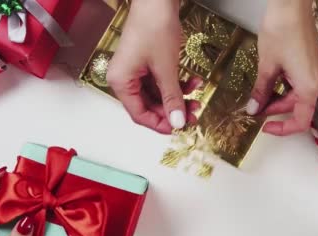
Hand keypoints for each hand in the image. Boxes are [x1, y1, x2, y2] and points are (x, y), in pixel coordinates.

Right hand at [107, 0, 190, 133]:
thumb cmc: (153, 25)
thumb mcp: (166, 68)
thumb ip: (172, 97)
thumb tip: (177, 121)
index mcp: (121, 82)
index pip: (139, 114)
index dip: (160, 124)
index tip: (178, 127)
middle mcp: (125, 78)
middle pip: (149, 106)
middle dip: (173, 110)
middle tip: (192, 114)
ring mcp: (136, 70)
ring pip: (158, 95)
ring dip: (178, 97)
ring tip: (196, 98)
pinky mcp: (147, 63)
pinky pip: (162, 82)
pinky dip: (177, 84)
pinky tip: (193, 82)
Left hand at [247, 0, 317, 135]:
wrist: (292, 5)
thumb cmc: (282, 31)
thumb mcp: (266, 66)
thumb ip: (261, 91)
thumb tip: (254, 109)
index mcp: (309, 87)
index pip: (301, 121)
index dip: (283, 129)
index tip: (266, 127)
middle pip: (297, 108)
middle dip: (275, 110)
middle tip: (254, 108)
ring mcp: (317, 72)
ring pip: (297, 96)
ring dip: (278, 99)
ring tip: (258, 95)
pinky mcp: (312, 64)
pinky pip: (300, 84)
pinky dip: (284, 87)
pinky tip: (268, 83)